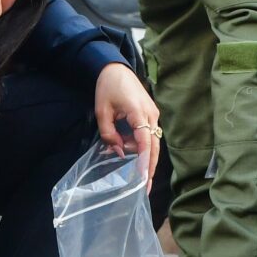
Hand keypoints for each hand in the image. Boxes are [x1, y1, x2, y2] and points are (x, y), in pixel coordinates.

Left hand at [94, 61, 160, 182]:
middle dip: (149, 168)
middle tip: (144, 188)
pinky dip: (141, 147)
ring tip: (131, 170)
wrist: (116, 69)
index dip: (144, 161)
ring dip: (142, 156)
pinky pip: (148, 136)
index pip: (145, 142)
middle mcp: (151, 115)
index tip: (142, 178)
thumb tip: (118, 152)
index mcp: (139, 112)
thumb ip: (108, 133)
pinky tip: (130, 153)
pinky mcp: (150, 116)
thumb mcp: (102, 111)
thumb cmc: (108, 87)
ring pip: (152, 143)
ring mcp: (153, 115)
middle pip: (154, 147)